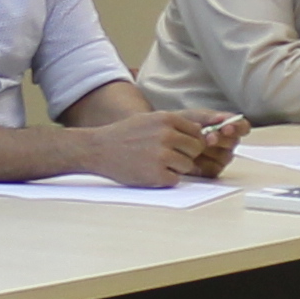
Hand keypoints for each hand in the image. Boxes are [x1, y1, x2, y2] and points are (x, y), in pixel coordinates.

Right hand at [77, 108, 240, 186]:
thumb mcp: (149, 120)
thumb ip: (174, 125)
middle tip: (166, 157)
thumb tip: (201, 132)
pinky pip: (175, 179)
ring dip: (176, 168)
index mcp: (167, 119)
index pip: (197, 133)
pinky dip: (165, 179)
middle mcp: (167, 135)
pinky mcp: (157, 175)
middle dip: (185, 155)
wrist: (98, 149)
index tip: (178, 146)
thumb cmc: (125, 134)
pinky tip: (150, 172)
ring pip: (188, 165)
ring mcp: (162, 155)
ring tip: (155, 163)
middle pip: (196, 149)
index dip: (190, 142)